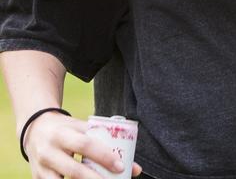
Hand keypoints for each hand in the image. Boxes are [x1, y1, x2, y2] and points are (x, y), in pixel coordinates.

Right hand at [22, 111, 142, 178]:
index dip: (104, 156)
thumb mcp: (82, 128)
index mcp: (62, 134)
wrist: (34, 130)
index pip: (85, 145)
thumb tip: (134, 168)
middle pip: (74, 170)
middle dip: (95, 178)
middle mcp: (49, 152)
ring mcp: (41, 167)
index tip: (121, 166)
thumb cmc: (66, 129)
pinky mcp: (38, 178)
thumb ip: (106, 142)